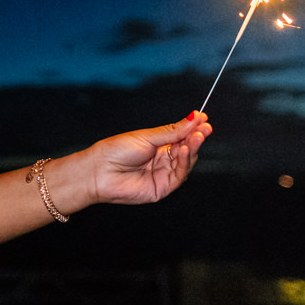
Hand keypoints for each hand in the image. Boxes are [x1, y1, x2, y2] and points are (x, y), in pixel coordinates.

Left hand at [87, 111, 212, 205]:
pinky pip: (179, 175)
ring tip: (196, 137)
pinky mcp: (163, 187)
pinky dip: (185, 162)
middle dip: (197, 137)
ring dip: (193, 148)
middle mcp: (162, 160)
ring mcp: (163, 174)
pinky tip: (185, 150)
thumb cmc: (117, 151)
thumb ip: (172, 131)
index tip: (204, 118)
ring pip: (186, 162)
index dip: (193, 129)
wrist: (99, 171)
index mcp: (158, 146)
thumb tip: (193, 117)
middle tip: (205, 127)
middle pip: (186, 149)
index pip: (181, 137)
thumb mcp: (147, 136)